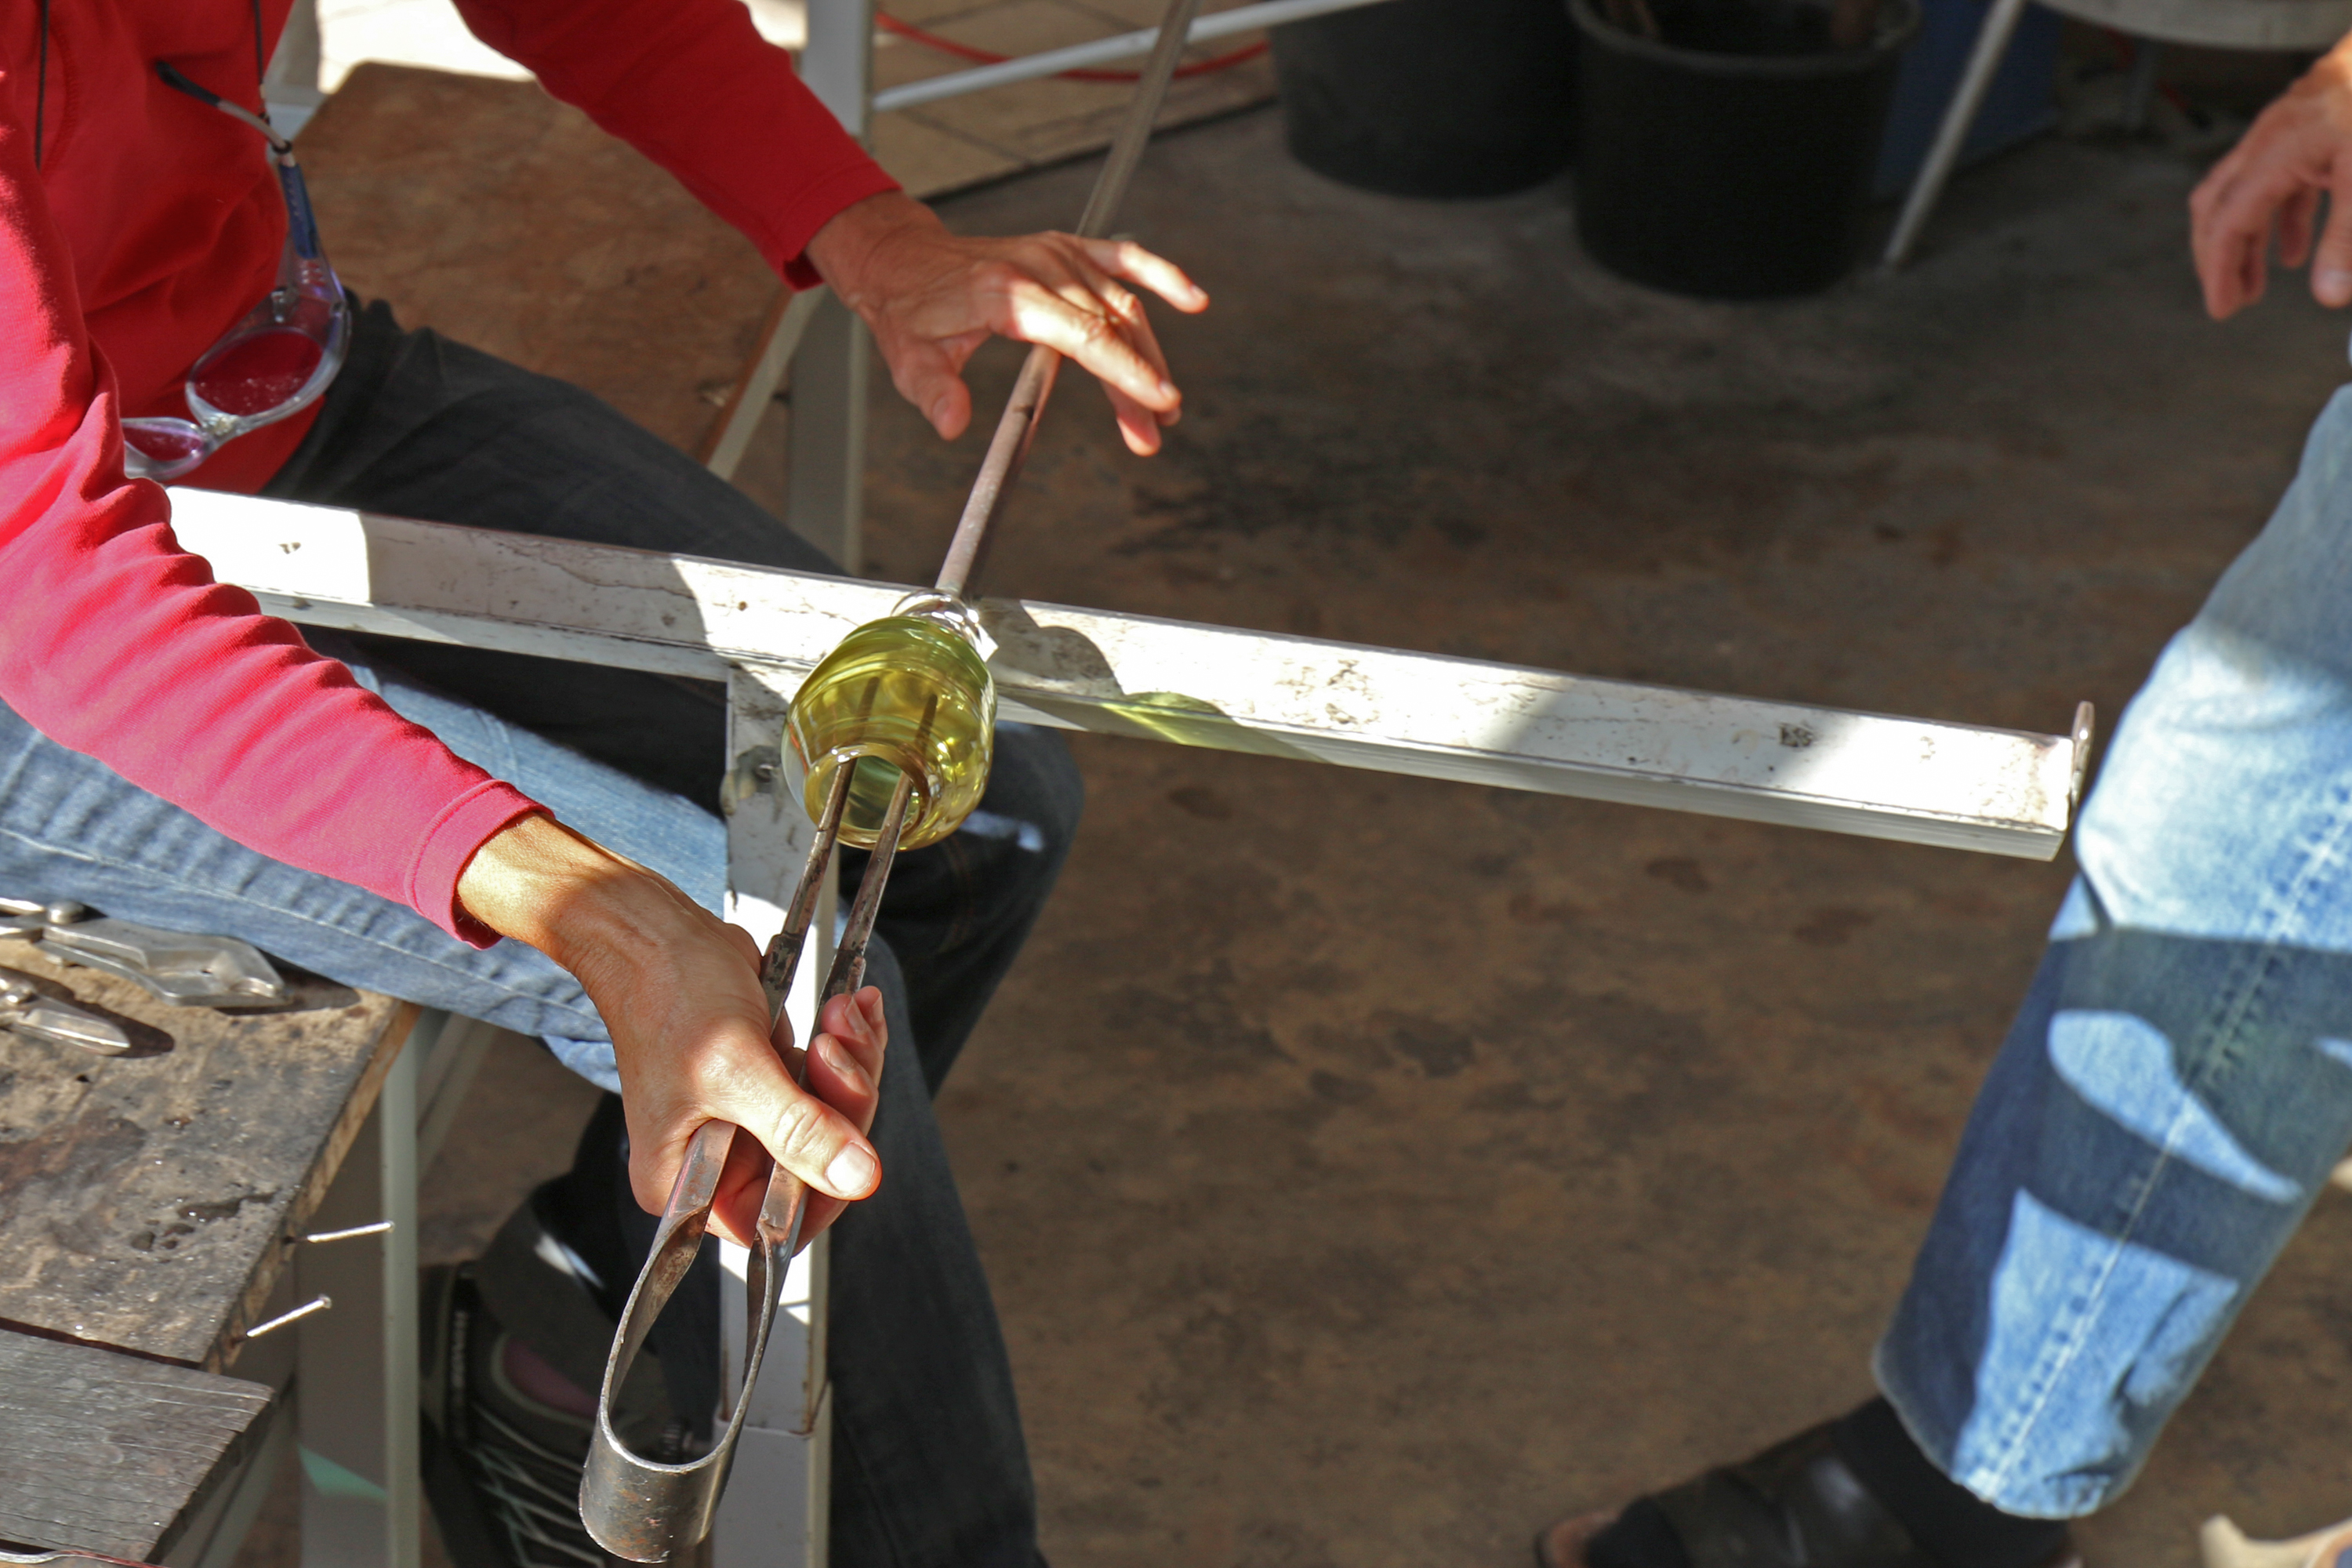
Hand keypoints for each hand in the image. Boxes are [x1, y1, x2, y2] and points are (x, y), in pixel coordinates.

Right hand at [456, 812, 886, 1245]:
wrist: (658, 931)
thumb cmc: (669, 996)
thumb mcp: (737, 1071)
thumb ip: (798, 1131)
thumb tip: (859, 1180)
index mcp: (690, 1184)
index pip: (774, 1224)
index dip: (824, 1191)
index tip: (853, 1141)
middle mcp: (720, 1161)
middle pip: (818, 1166)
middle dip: (844, 1101)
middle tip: (836, 1045)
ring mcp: (751, 1118)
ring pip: (835, 1118)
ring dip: (851, 1062)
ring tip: (842, 1012)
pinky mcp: (772, 1078)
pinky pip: (831, 1079)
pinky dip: (849, 1042)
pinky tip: (855, 1006)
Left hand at [805, 190, 1209, 454]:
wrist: (903, 260)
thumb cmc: (911, 312)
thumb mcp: (910, 359)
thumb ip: (935, 392)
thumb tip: (952, 425)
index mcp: (1009, 293)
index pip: (1084, 335)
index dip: (1126, 371)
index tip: (1157, 402)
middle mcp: (1042, 266)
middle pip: (1111, 327)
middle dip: (1139, 382)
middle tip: (1153, 433)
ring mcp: (1058, 253)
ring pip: (1124, 304)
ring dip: (1150, 355)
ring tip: (1163, 407)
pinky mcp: (1067, 248)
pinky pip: (1124, 259)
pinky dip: (1161, 276)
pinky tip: (1193, 299)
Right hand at [2191, 39, 2351, 318]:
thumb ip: (2347, 237)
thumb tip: (2330, 293)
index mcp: (2272, 157)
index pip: (2227, 223)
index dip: (2219, 270)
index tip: (2221, 307)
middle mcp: (2263, 146)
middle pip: (2215, 209)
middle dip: (2217, 258)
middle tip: (2228, 300)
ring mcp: (2278, 138)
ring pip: (2240, 198)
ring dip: (2244, 245)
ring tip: (2253, 287)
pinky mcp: (2299, 136)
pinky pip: (2273, 187)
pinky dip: (2274, 224)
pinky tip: (2290, 252)